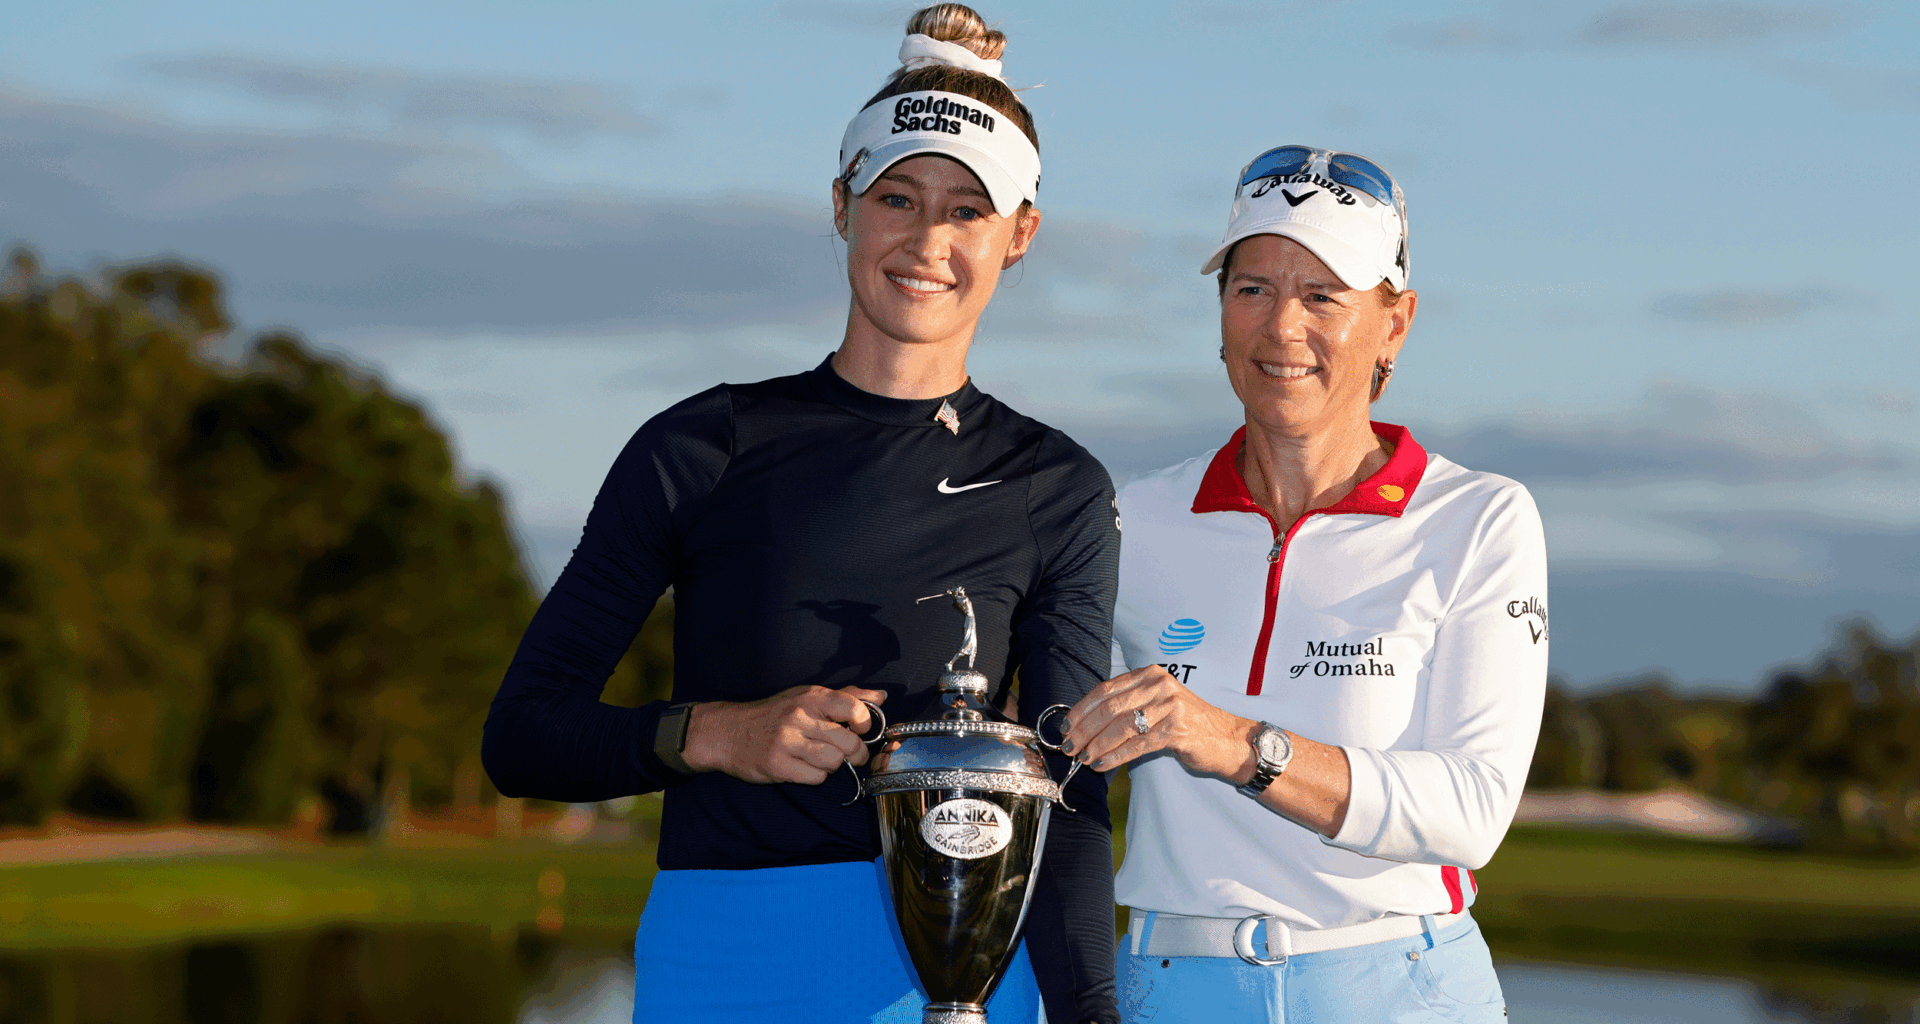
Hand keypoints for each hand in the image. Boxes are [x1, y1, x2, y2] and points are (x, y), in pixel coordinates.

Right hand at [682, 685, 886, 784]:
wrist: (729, 732)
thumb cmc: (774, 714)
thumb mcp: (807, 696)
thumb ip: (846, 696)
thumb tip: (880, 696)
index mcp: (811, 697)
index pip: (855, 709)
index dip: (865, 724)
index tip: (859, 730)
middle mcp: (799, 717)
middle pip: (849, 743)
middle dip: (855, 753)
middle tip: (849, 754)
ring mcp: (787, 742)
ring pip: (834, 763)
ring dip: (833, 766)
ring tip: (822, 760)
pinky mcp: (778, 765)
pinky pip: (815, 778)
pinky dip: (815, 777)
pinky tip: (804, 767)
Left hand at [1060, 667, 1257, 779]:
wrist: (1226, 739)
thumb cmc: (1186, 723)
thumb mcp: (1156, 703)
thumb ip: (1128, 704)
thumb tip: (1085, 722)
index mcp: (1150, 674)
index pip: (1106, 689)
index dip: (1082, 709)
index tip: (1066, 725)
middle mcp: (1159, 685)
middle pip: (1110, 707)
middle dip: (1084, 729)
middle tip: (1069, 745)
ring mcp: (1170, 706)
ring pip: (1121, 726)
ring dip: (1097, 745)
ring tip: (1083, 758)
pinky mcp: (1177, 730)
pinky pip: (1138, 744)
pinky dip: (1116, 756)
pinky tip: (1102, 764)